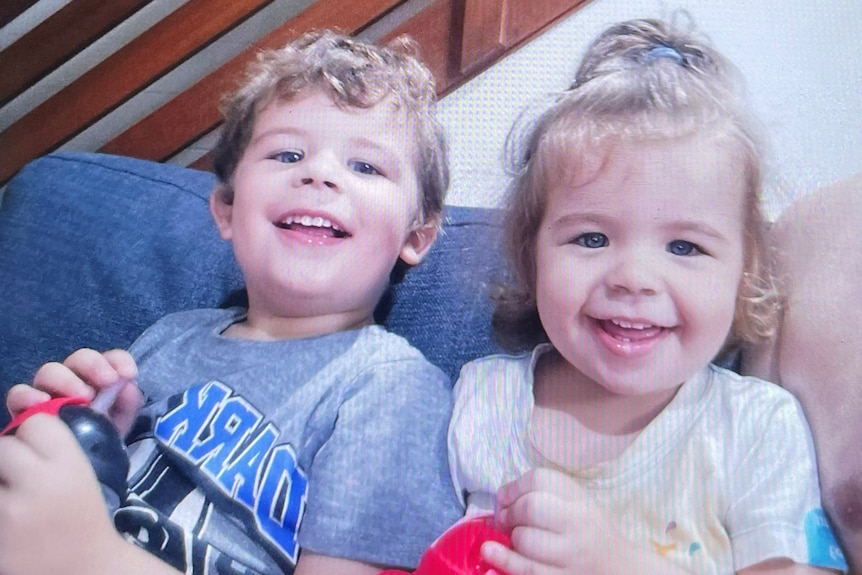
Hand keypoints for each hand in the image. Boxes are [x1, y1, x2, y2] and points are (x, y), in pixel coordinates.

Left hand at [0, 414, 128, 574]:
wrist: (84, 568)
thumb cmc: (84, 517)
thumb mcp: (83, 475)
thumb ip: (55, 449)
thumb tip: (22, 419)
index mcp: (71, 465)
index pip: (36, 422)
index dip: (35, 434)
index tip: (41, 451)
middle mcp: (39, 484)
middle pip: (5, 444)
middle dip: (11, 458)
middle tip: (22, 477)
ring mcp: (10, 511)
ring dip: (1, 480)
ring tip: (14, 496)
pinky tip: (10, 515)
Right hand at [6, 348, 142, 435]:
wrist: (79, 466)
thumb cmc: (100, 437)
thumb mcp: (120, 422)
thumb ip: (127, 402)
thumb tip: (127, 386)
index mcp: (101, 378)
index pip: (111, 358)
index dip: (119, 361)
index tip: (128, 374)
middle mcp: (74, 379)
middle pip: (79, 358)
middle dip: (93, 365)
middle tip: (106, 382)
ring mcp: (48, 391)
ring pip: (49, 371)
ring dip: (65, 380)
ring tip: (79, 397)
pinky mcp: (25, 409)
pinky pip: (19, 394)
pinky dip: (28, 395)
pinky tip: (41, 403)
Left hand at [483, 467, 623, 574]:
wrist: (620, 568)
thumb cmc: (591, 533)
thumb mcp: (578, 504)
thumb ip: (546, 495)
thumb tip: (501, 496)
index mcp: (581, 501)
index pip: (540, 480)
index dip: (514, 487)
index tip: (505, 497)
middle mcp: (579, 525)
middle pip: (531, 507)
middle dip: (508, 513)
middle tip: (504, 520)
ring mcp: (572, 556)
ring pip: (526, 541)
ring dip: (509, 539)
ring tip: (509, 539)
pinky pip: (529, 571)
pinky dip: (505, 562)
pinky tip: (489, 556)